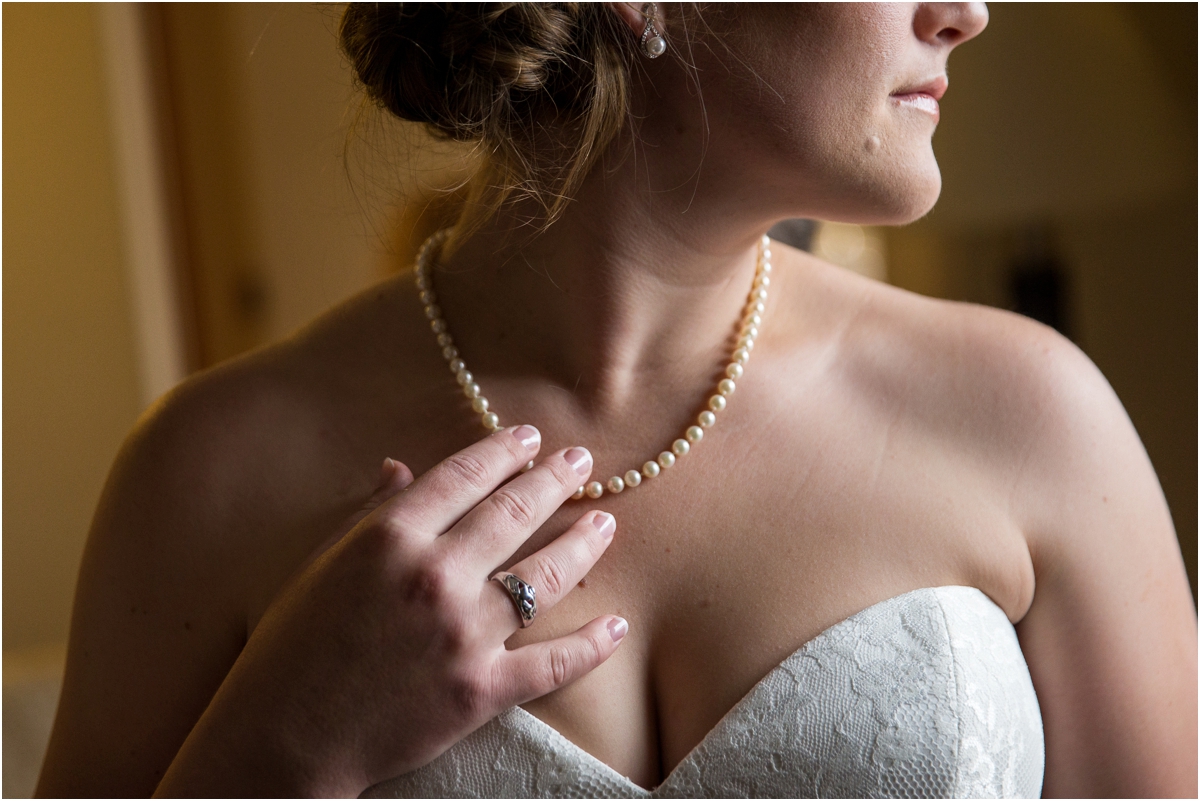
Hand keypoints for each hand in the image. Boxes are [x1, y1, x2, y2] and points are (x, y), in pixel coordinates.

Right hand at [155, 426, 623, 796]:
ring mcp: (462, 634)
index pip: (464, 475)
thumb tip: (400, 466)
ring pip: (545, 575)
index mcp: (390, 536)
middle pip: (514, 512)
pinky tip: (618, 625)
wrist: (284, 737)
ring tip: (605, 524)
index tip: (529, 437)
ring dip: (583, 544)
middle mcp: (434, 575)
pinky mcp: (481, 691)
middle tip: (581, 462)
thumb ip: (371, 513)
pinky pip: (554, 662)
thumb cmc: (292, 646)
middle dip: (554, 480)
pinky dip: (592, 645)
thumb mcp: (322, 564)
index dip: (503, 450)